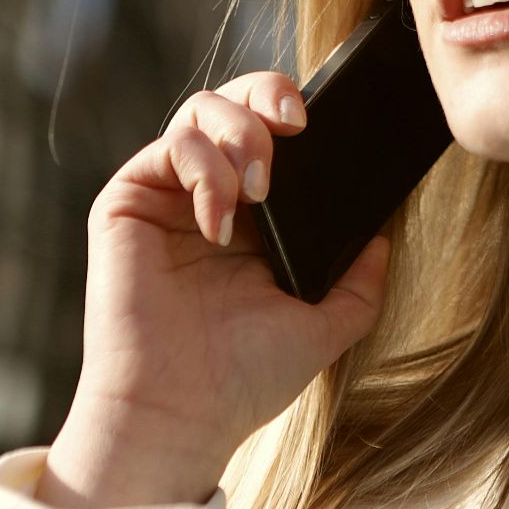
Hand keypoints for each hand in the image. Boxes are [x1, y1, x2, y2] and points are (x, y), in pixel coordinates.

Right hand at [37, 71, 390, 507]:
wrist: (182, 415)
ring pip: (200, 109)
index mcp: (254, 217)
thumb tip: (381, 240)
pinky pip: (168, 147)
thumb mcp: (323, 325)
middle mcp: (208, 195)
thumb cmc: (243, 378)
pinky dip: (203, 171)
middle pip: (235, 101)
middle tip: (296, 124)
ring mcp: (167, 195)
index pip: (274, 132)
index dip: (296, 110)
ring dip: (240, 133)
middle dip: (268, 93)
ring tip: (259, 188)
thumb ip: (359, 283)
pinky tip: (219, 223)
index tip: (323, 125)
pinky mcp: (127, 202)